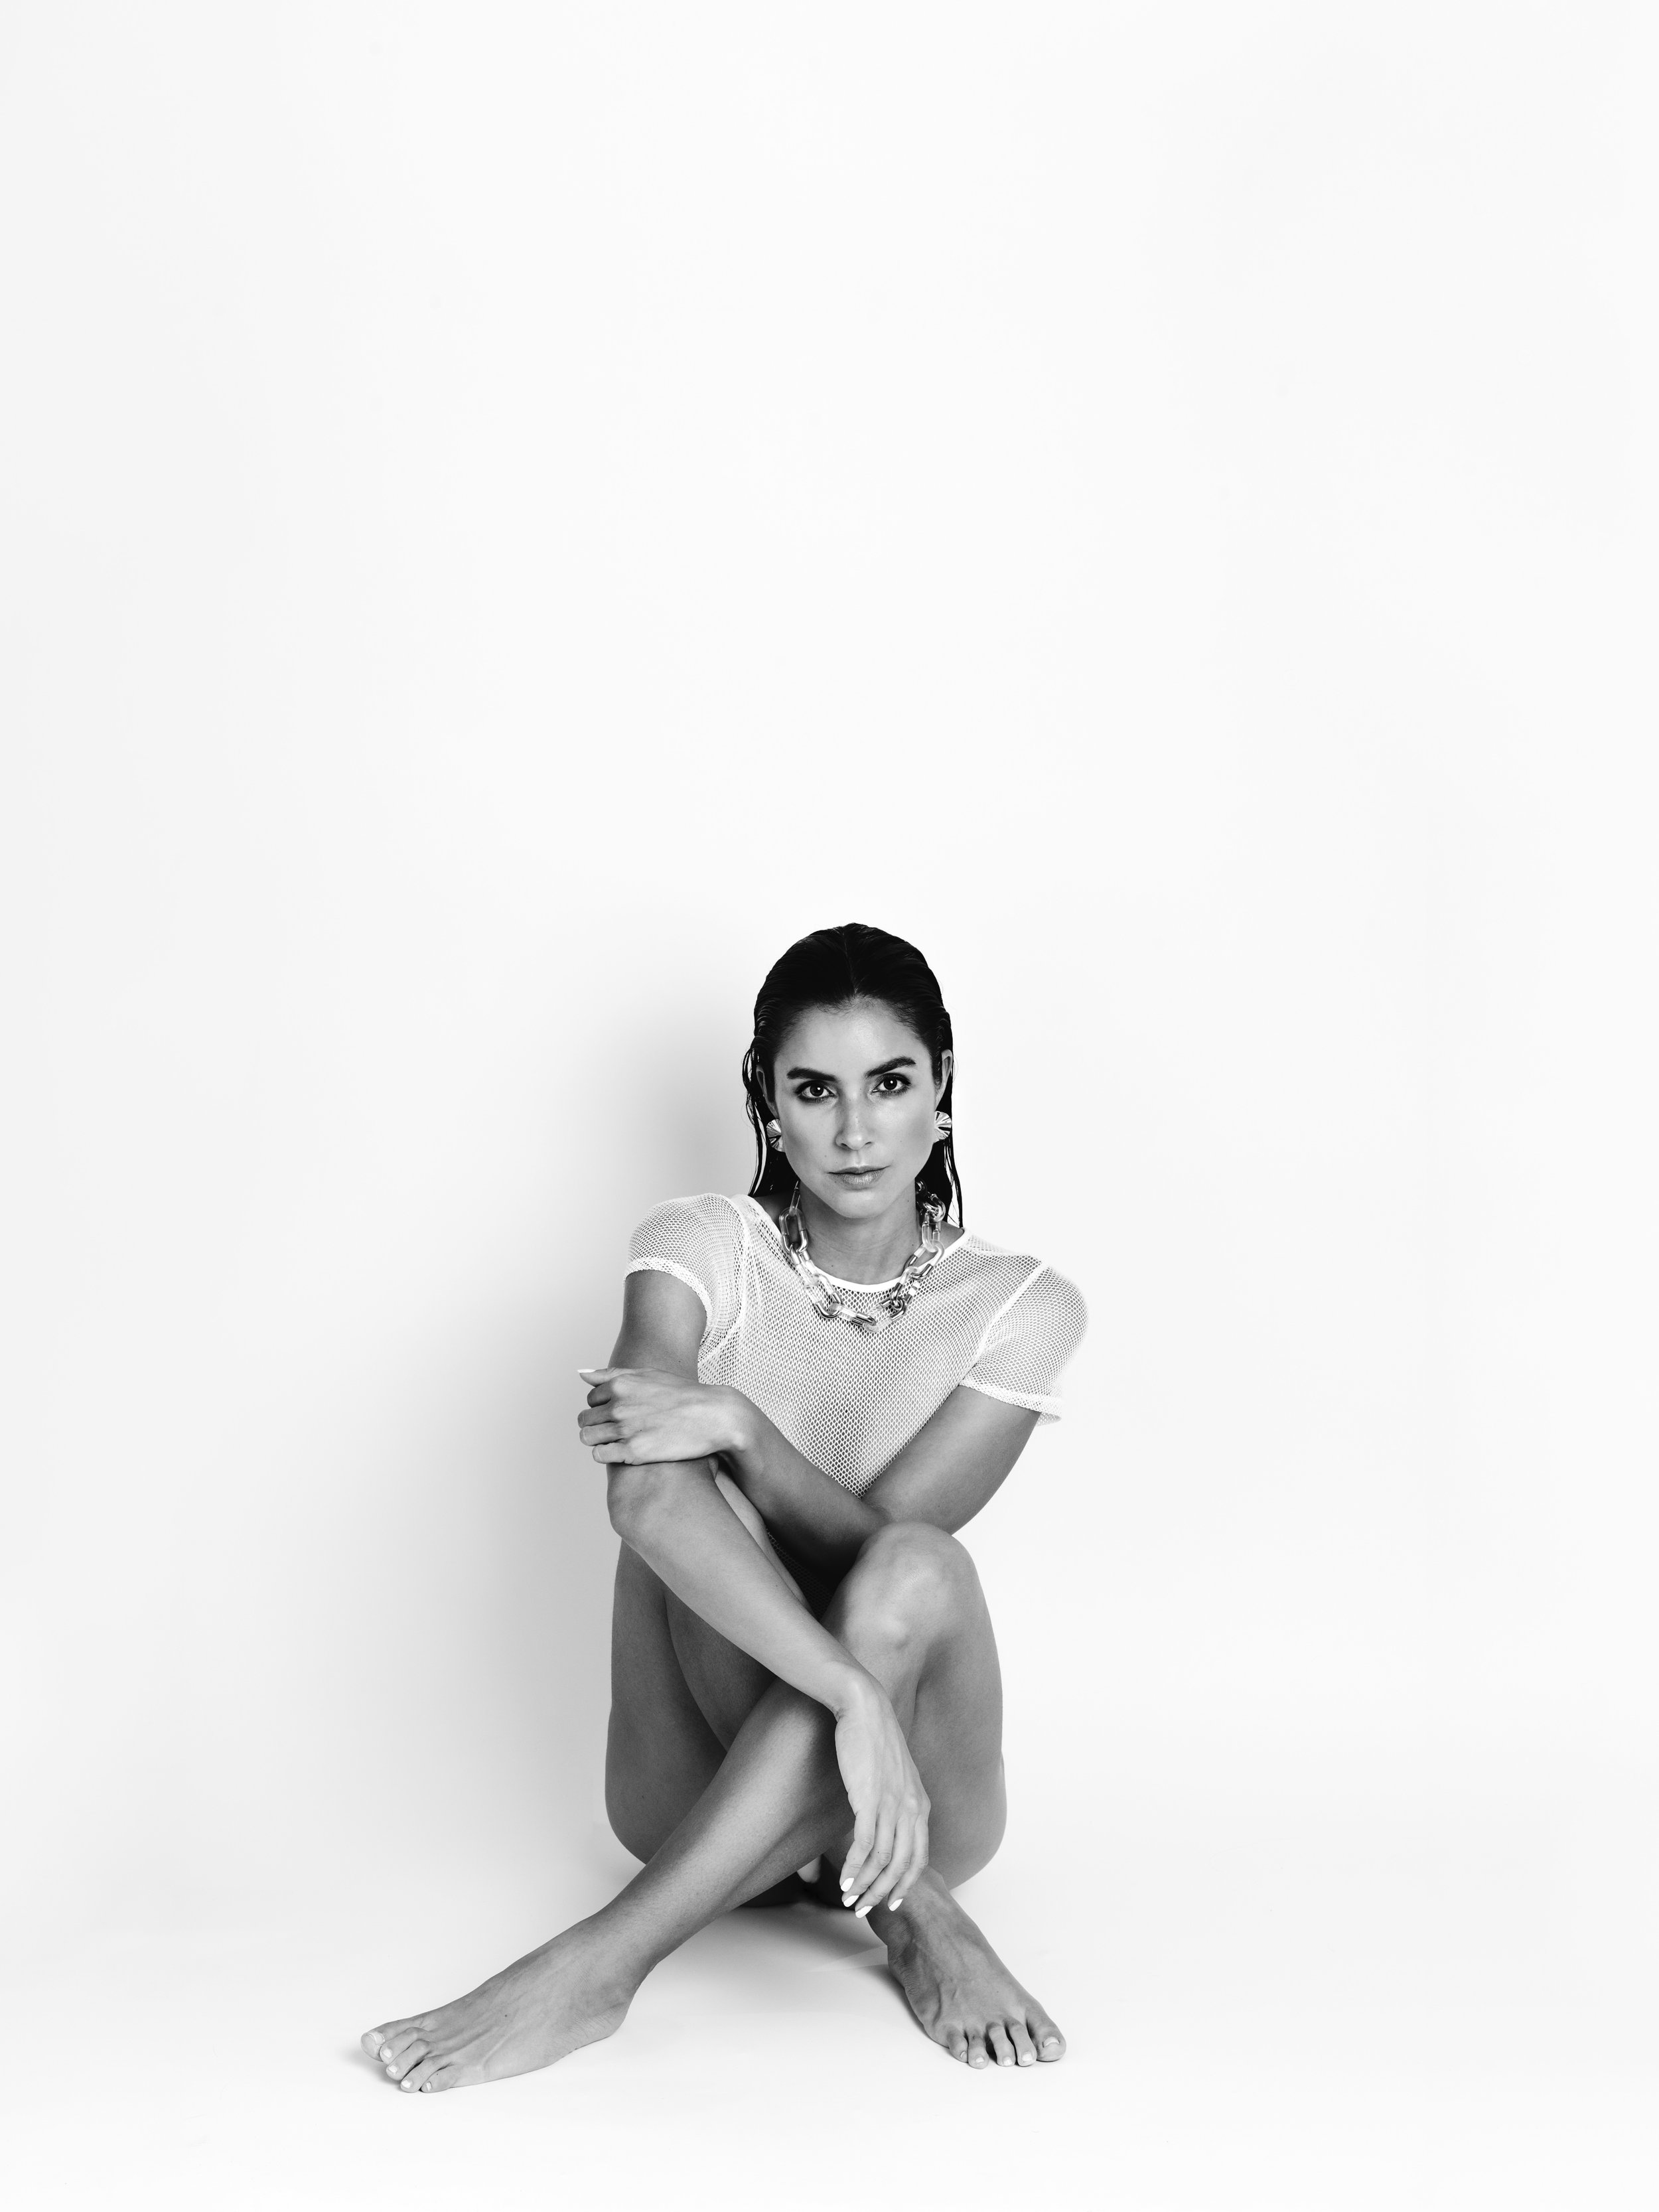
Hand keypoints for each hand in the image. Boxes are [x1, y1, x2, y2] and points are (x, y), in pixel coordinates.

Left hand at [577, 1369, 743, 1465]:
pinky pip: (599, 1455)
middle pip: (586, 1419)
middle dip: (598, 1425)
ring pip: (588, 1437)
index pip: (591, 1399)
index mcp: (620, 1384)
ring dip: (599, 1440)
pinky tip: (624, 1451)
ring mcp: (624, 1428)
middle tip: (621, 1430)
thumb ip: (611, 1374)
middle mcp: (618, 1405)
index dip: (604, 1408)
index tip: (621, 1414)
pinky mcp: (633, 1451)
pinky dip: (606, 1455)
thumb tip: (581, 1374)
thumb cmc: (683, 1395)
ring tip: (620, 1442)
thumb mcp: (648, 1375)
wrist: (713, 1416)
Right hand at [832, 1676, 930, 1916]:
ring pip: (883, 1860)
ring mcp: (892, 1804)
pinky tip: (843, 1879)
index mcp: (921, 1804)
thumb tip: (881, 1826)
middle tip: (863, 1909)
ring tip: (848, 1898)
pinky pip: (865, 1845)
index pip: (919, 1857)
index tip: (890, 1902)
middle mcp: (912, 1807)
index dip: (905, 1884)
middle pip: (902, 1866)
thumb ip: (894, 1800)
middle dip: (882, 1893)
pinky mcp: (869, 1799)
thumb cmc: (873, 1739)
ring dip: (864, 1885)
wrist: (864, 1708)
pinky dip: (854, 1867)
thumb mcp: (894, 1774)